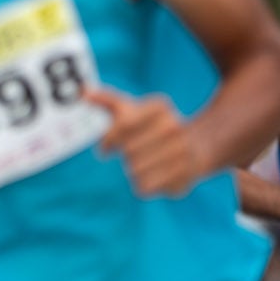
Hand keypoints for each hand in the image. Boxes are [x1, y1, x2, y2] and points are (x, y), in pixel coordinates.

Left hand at [86, 89, 202, 197]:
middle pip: (129, 151)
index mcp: (160, 107)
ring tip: (148, 163)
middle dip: (126, 156)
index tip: (104, 147)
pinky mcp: (185, 175)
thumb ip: (107, 101)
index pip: (123, 124)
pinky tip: (156, 175)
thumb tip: (84, 93)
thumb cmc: (151, 128)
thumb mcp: (131, 111)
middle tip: (134, 154)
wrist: (195, 147)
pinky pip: (147, 188)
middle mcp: (174, 126)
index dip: (109, 139)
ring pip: (136, 172)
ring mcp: (183, 151)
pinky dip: (144, 186)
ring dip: (134, 172)